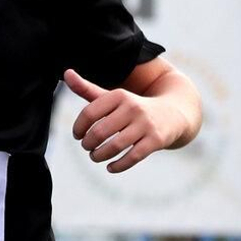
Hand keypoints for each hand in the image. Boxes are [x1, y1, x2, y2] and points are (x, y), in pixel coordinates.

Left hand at [64, 69, 187, 173]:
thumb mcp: (112, 97)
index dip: (78, 127)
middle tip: (86, 147)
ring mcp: (145, 125)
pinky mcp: (156, 140)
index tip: (77, 135)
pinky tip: (110, 167)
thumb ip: (88, 89)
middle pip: (100, 131)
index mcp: (119, 95)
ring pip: (115, 146)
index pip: (89, 113)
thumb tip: (66, 73)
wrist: (174, 113)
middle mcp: (133, 108)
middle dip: (88, 144)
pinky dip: (118, 165)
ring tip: (95, 157)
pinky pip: (133, 157)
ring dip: (99, 155)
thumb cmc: (133, 107)